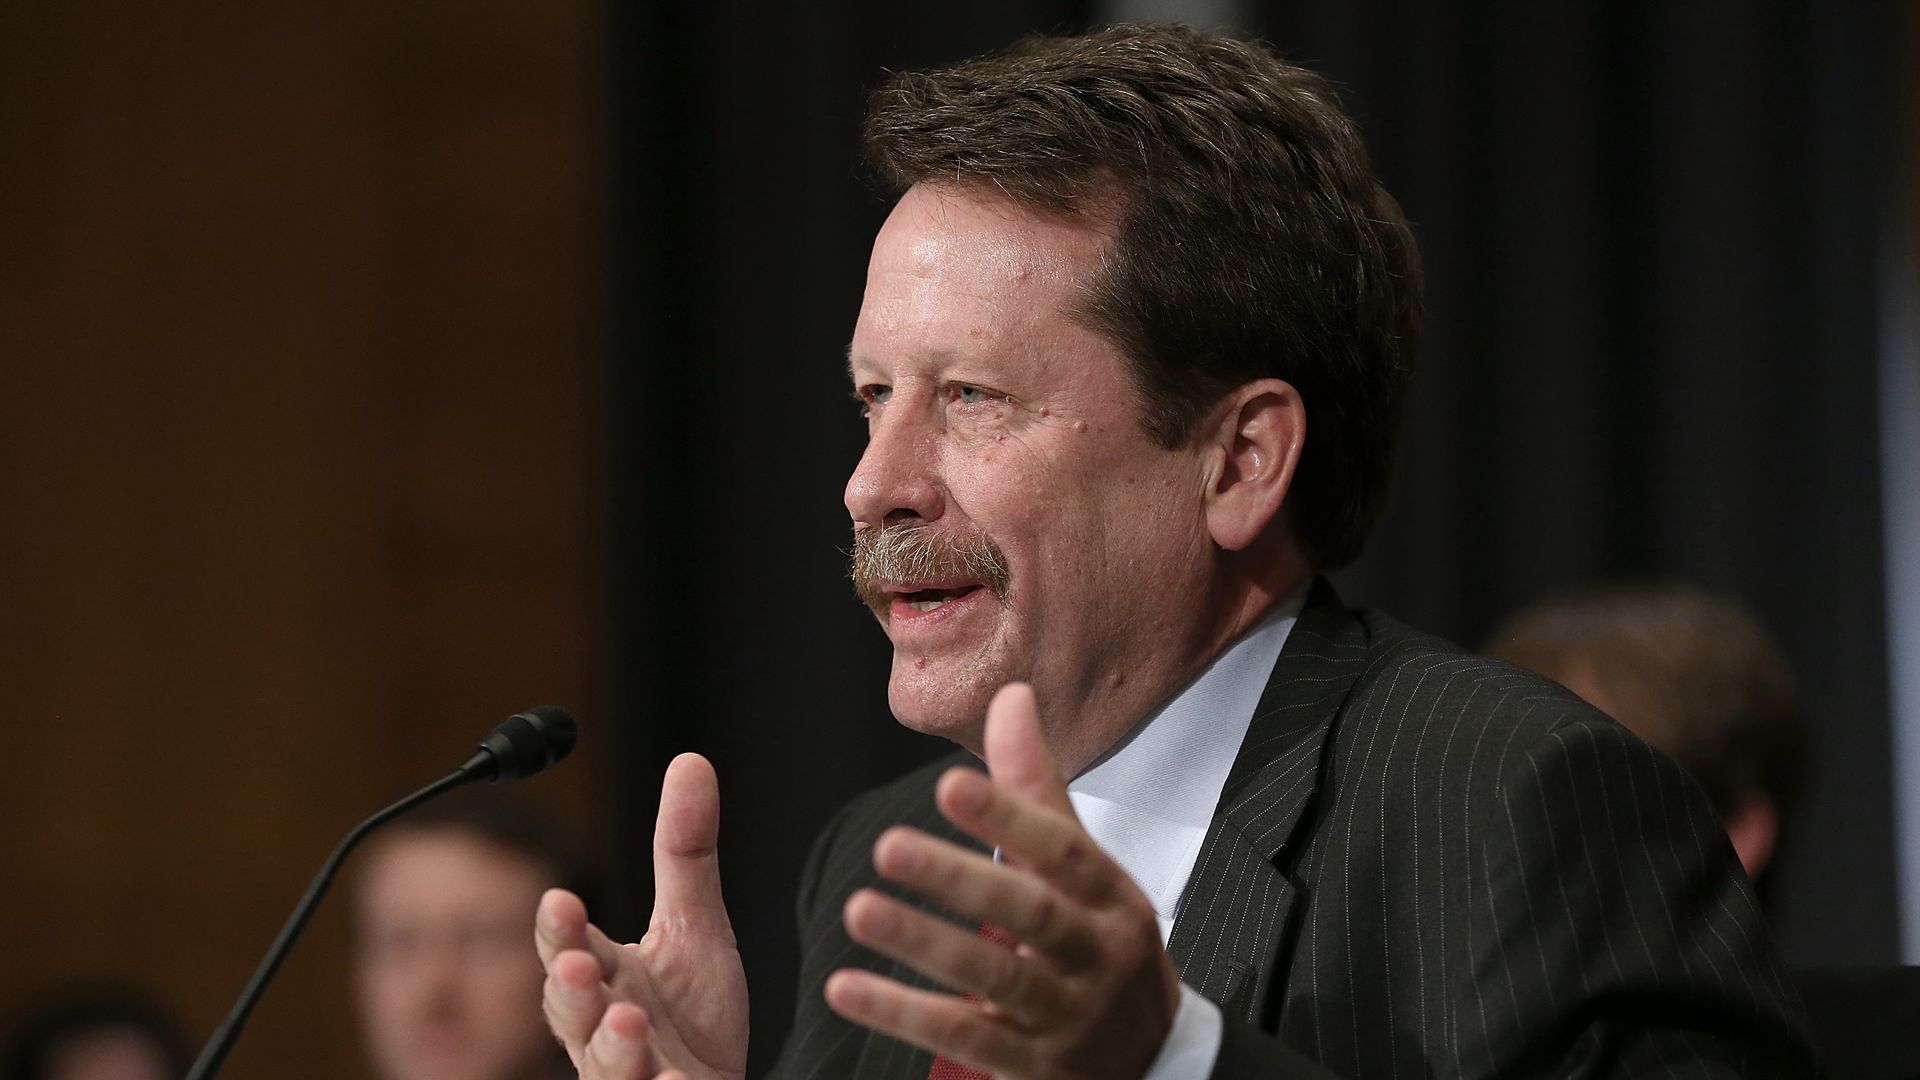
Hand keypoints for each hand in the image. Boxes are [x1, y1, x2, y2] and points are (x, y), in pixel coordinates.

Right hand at [537, 753, 748, 1079]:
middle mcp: (603, 1032)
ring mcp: (628, 1078)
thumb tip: (690, 759)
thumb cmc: (693, 1016)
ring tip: (628, 1021)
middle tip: (582, 965)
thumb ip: (684, 854)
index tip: (560, 900)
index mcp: (607, 979)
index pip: (572, 949)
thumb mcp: (697, 928)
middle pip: (571, 1012)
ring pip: (606, 1069)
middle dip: (571, 988)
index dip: (563, 930)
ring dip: (612, 1047)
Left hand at [825, 683, 1180, 1078]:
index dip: (1009, 816)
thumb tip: (1011, 698)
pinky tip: (848, 987)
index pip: (1062, 850)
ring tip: (860, 911)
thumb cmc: (1102, 945)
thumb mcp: (1086, 869)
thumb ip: (1037, 788)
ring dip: (925, 944)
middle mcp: (1096, 954)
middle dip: (961, 879)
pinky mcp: (1034, 1068)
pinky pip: (965, 1038)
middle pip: (1031, 914)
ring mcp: (1067, 1016)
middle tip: (889, 847)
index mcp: (1110, 895)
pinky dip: (903, 1014)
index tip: (950, 783)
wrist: (1151, 1060)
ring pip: (997, 979)